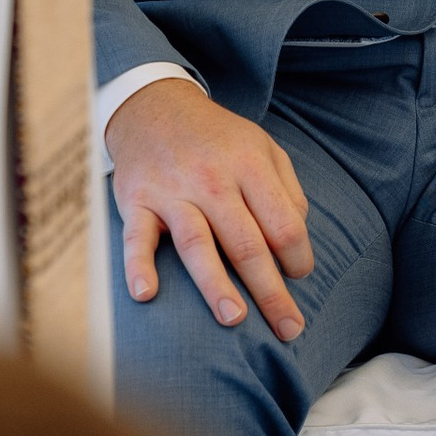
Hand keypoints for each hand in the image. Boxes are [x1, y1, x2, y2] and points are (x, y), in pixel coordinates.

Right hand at [104, 75, 314, 336]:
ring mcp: (172, 191)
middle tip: (289, 328)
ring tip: (234, 319)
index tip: (299, 277)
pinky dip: (139, 265)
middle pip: (247, 243)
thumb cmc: (218, 139)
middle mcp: (212, 179)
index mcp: (249, 166)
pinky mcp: (136, 201)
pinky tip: (146, 293)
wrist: (154, 107)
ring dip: (216, 285)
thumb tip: (297, 241)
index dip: (298, 257)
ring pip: (198, 244)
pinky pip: (137, 237)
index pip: (283, 224)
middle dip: (270, 290)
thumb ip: (287, 192)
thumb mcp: (263, 148)